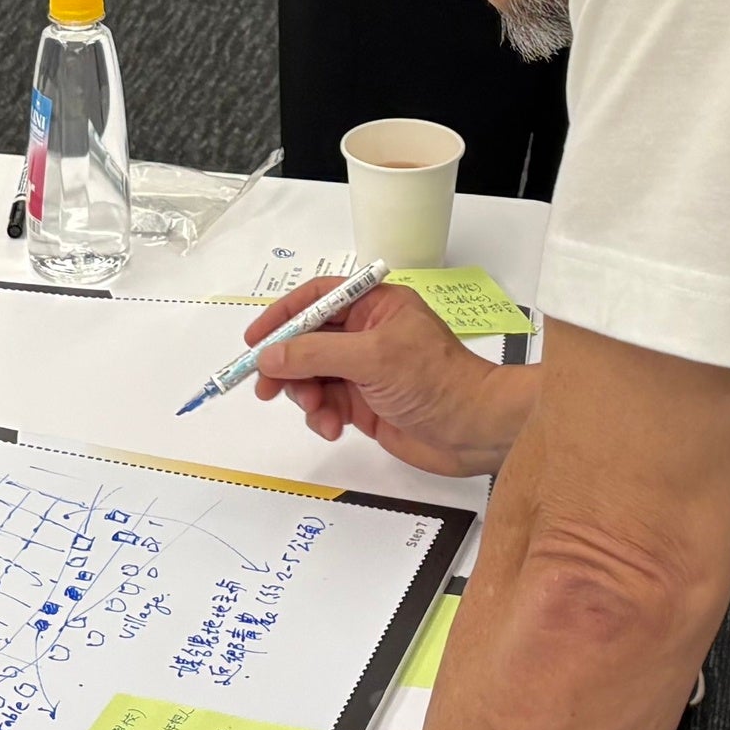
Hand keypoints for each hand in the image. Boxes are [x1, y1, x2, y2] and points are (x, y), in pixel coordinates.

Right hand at [249, 278, 534, 478]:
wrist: (475, 430)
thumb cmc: (434, 380)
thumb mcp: (372, 358)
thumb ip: (315, 354)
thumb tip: (269, 356)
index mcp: (375, 306)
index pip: (318, 299)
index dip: (283, 316)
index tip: (254, 340)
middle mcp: (368, 334)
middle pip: (309, 341)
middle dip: (288, 365)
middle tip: (266, 388)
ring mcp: (365, 371)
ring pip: (314, 377)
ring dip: (307, 396)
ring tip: (320, 413)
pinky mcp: (366, 405)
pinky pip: (327, 405)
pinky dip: (323, 417)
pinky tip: (333, 428)